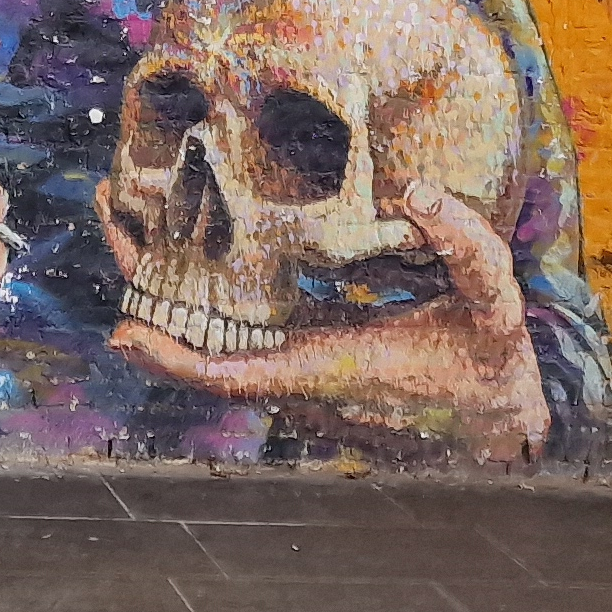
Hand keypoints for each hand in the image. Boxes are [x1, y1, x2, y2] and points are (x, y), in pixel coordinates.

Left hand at [110, 180, 548, 462]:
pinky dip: (196, 287)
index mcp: (331, 366)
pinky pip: (229, 331)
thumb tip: (416, 189)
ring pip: (208, 337)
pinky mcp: (299, 363)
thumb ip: (466, 244)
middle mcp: (297, 380)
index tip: (123, 334)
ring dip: (164, 282)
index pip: (236, 374)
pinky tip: (181, 237)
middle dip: (147, 290)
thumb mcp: (495, 301)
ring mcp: (292, 375)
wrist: (501, 423)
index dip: (175, 360)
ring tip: (130, 206)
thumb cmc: (491, 363)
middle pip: (200, 346)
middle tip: (110, 209)